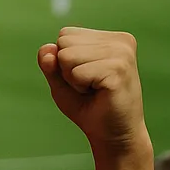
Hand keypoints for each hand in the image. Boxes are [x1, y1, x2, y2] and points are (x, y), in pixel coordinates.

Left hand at [38, 28, 148, 153]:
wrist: (112, 134)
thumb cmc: (88, 105)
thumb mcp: (61, 80)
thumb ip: (50, 63)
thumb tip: (47, 48)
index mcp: (111, 38)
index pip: (65, 35)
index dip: (64, 61)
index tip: (85, 77)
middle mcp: (120, 41)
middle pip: (64, 43)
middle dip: (66, 69)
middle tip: (89, 85)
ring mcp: (122, 54)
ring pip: (66, 56)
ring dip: (72, 79)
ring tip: (94, 89)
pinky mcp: (119, 70)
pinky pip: (76, 72)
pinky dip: (78, 87)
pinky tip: (99, 94)